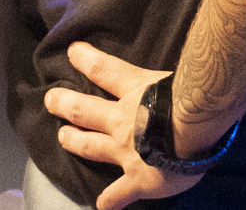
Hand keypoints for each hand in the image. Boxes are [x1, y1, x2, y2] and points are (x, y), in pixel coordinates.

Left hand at [44, 43, 206, 208]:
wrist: (194, 131)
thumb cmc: (192, 98)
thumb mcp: (176, 74)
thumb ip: (170, 73)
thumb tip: (184, 65)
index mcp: (134, 91)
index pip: (103, 69)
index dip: (86, 59)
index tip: (72, 52)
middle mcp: (122, 120)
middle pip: (84, 110)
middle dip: (65, 104)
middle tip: (51, 100)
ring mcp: (126, 151)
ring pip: (91, 146)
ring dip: (74, 141)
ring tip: (63, 137)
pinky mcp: (138, 179)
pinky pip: (119, 193)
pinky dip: (110, 200)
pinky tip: (102, 205)